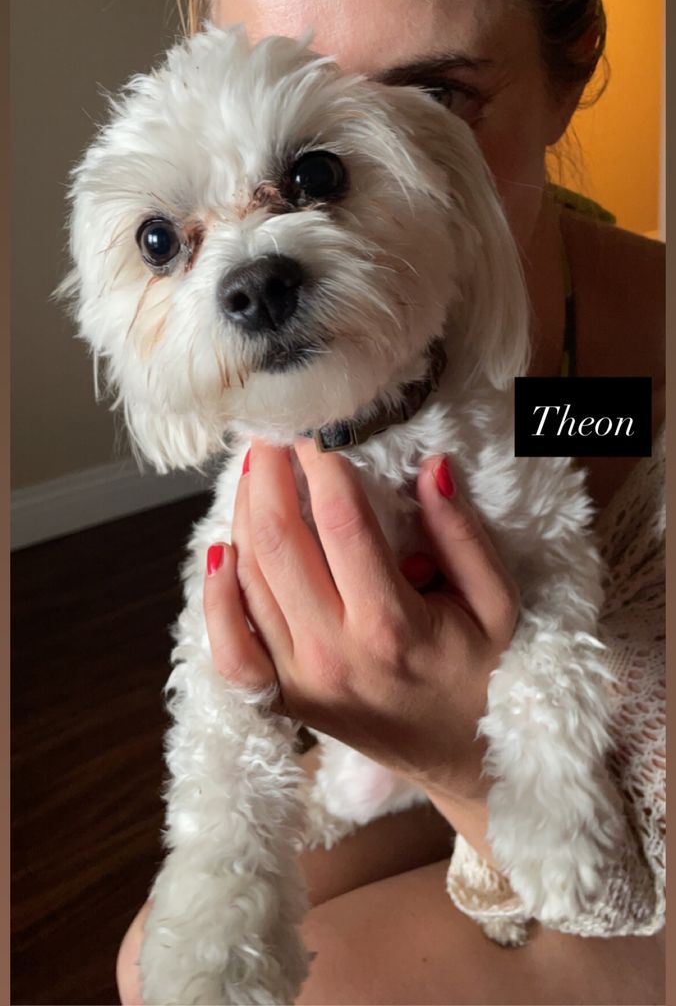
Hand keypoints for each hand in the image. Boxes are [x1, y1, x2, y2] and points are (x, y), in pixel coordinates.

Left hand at [203, 438, 518, 814]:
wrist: (464, 762)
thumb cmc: (484, 673)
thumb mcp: (497, 603)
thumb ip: (463, 535)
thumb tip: (431, 467)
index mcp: (392, 625)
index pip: (340, 520)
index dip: (321, 462)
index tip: (316, 424)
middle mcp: (334, 651)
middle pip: (278, 541)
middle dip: (269, 473)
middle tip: (272, 432)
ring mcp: (300, 679)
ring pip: (249, 579)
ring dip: (244, 514)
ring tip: (257, 471)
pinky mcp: (283, 698)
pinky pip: (230, 646)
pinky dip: (216, 596)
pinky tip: (221, 551)